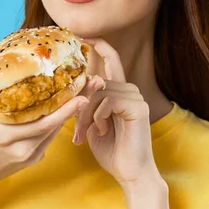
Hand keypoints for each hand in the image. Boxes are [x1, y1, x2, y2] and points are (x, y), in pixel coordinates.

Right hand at [0, 70, 103, 186]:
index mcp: (7, 137)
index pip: (42, 123)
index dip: (63, 109)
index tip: (81, 93)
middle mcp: (24, 148)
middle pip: (57, 124)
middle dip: (78, 103)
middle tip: (95, 82)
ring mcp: (33, 155)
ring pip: (58, 129)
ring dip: (75, 109)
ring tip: (90, 87)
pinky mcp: (37, 157)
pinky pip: (52, 134)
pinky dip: (63, 118)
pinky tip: (74, 101)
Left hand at [73, 37, 162, 187]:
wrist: (131, 174)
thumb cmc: (111, 151)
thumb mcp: (92, 125)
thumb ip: (86, 106)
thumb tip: (71, 93)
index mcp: (120, 92)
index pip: (111, 60)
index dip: (99, 44)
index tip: (81, 35)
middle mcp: (130, 90)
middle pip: (96, 81)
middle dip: (81, 104)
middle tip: (77, 131)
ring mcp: (135, 97)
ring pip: (99, 91)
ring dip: (87, 114)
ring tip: (85, 135)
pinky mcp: (137, 107)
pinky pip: (107, 101)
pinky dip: (98, 117)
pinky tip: (101, 131)